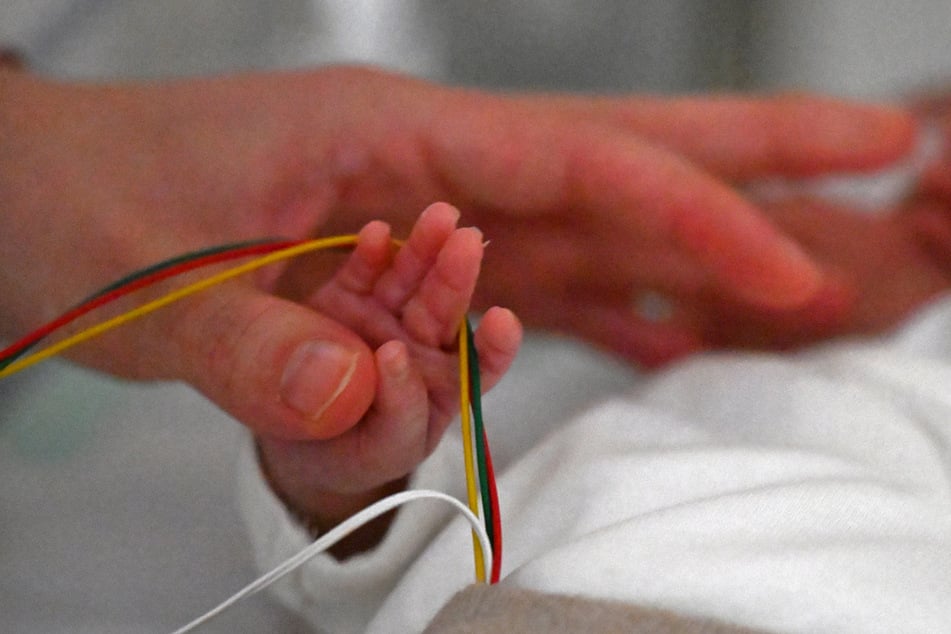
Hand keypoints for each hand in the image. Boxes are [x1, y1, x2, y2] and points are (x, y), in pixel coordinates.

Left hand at [0, 66, 913, 441]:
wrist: (34, 200)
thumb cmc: (80, 205)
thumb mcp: (144, 283)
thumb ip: (254, 350)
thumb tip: (363, 404)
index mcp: (384, 139)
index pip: (575, 164)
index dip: (692, 210)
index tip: (788, 260)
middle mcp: (428, 170)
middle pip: (617, 159)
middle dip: (751, 160)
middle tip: (878, 146)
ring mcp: (429, 220)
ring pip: (593, 227)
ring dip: (697, 246)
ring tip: (801, 259)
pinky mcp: (411, 271)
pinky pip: (535, 286)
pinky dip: (609, 308)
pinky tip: (664, 331)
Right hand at [257, 203, 520, 552]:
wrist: (292, 446)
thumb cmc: (343, 460)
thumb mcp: (372, 455)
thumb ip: (388, 416)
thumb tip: (385, 358)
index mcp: (439, 393)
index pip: (471, 370)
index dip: (489, 347)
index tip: (502, 320)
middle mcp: (417, 353)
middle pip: (441, 314)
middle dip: (455, 278)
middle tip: (467, 243)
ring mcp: (379, 322)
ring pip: (409, 284)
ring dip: (424, 250)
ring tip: (441, 218)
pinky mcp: (345, 301)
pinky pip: (364, 274)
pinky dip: (373, 254)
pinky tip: (378, 233)